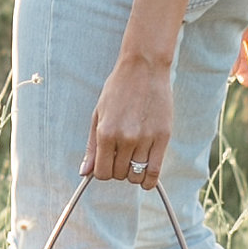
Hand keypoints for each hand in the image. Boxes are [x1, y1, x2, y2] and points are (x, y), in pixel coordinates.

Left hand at [84, 49, 174, 185]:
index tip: (106, 164)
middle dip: (117, 170)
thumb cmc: (118, 89)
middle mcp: (125, 138)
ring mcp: (146, 138)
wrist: (144, 68)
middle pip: (119, 174)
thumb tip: (84, 173)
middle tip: (120, 157)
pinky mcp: (163, 137)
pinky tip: (146, 178)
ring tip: (133, 160)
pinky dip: (149, 180)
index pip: (102, 172)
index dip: (102, 172)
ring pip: (136, 175)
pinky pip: (155, 171)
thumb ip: (91, 146)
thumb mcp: (98, 114)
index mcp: (106, 133)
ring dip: (133, 173)